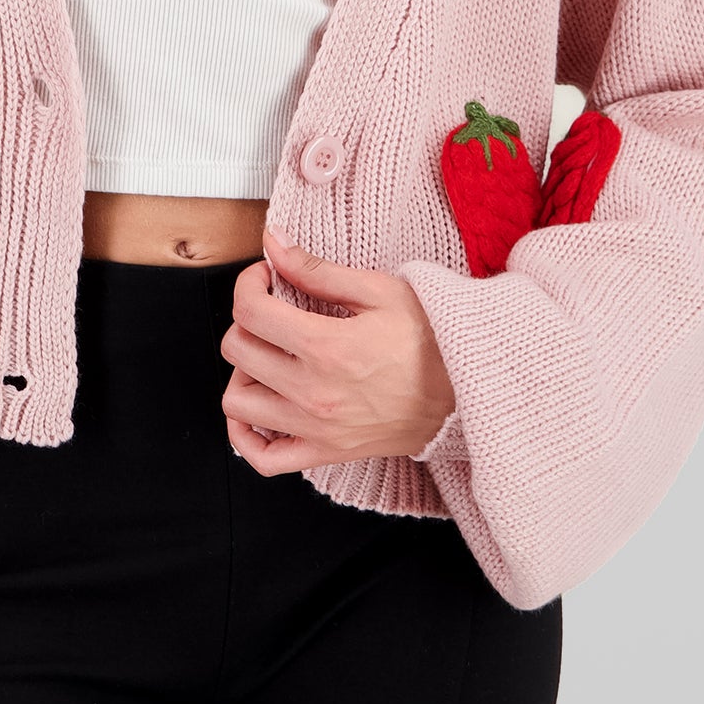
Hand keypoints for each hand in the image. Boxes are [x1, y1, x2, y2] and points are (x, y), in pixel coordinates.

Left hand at [220, 229, 456, 474]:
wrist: (467, 393)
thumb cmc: (431, 341)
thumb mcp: (380, 291)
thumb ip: (318, 270)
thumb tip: (274, 246)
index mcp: (326, 347)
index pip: (250, 311)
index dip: (248, 284)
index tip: (264, 279)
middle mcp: (312, 391)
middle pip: (237, 351)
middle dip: (246, 320)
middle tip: (272, 311)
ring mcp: (315, 428)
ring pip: (236, 402)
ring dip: (243, 373)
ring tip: (268, 358)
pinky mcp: (324, 453)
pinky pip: (261, 458)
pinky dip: (245, 436)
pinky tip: (259, 409)